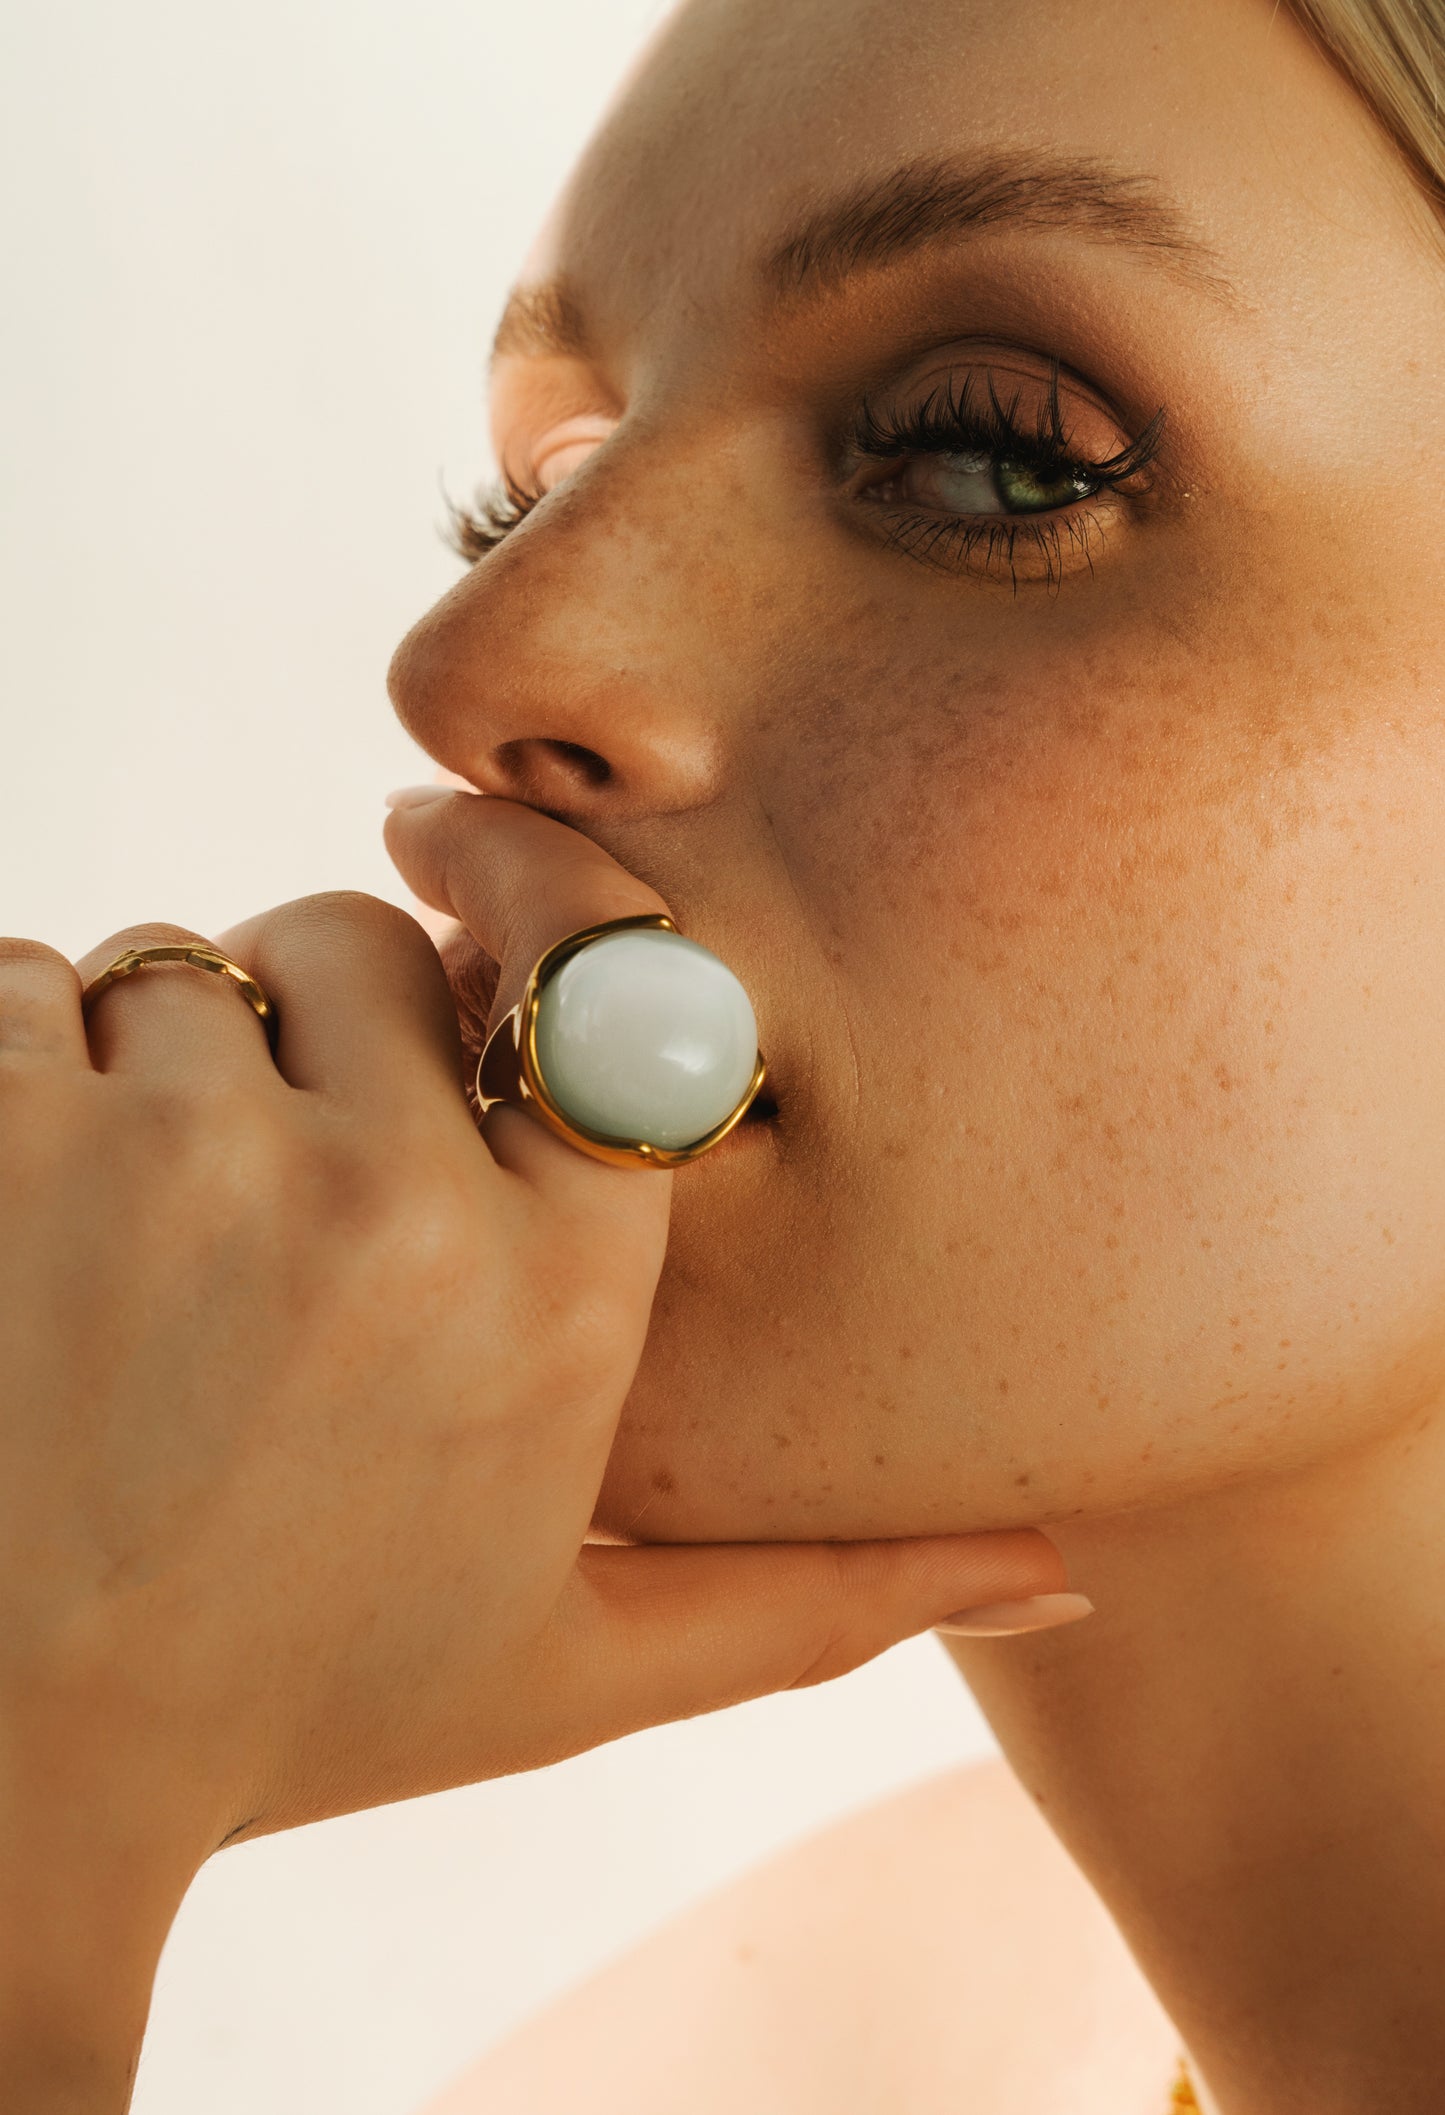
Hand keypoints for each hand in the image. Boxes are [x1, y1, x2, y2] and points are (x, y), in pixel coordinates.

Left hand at [0, 796, 1071, 2102]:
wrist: (6, 1770)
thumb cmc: (292, 1705)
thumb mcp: (581, 1666)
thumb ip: (828, 1597)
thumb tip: (1062, 1564)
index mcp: (561, 1301)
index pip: (604, 982)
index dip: (528, 931)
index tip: (470, 917)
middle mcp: (397, 1206)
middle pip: (362, 939)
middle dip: (313, 1027)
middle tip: (261, 1195)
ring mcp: (186, 1155)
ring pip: (183, 961)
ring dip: (153, 1065)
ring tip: (131, 1255)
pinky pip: (19, 977)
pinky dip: (12, 1066)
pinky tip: (27, 1238)